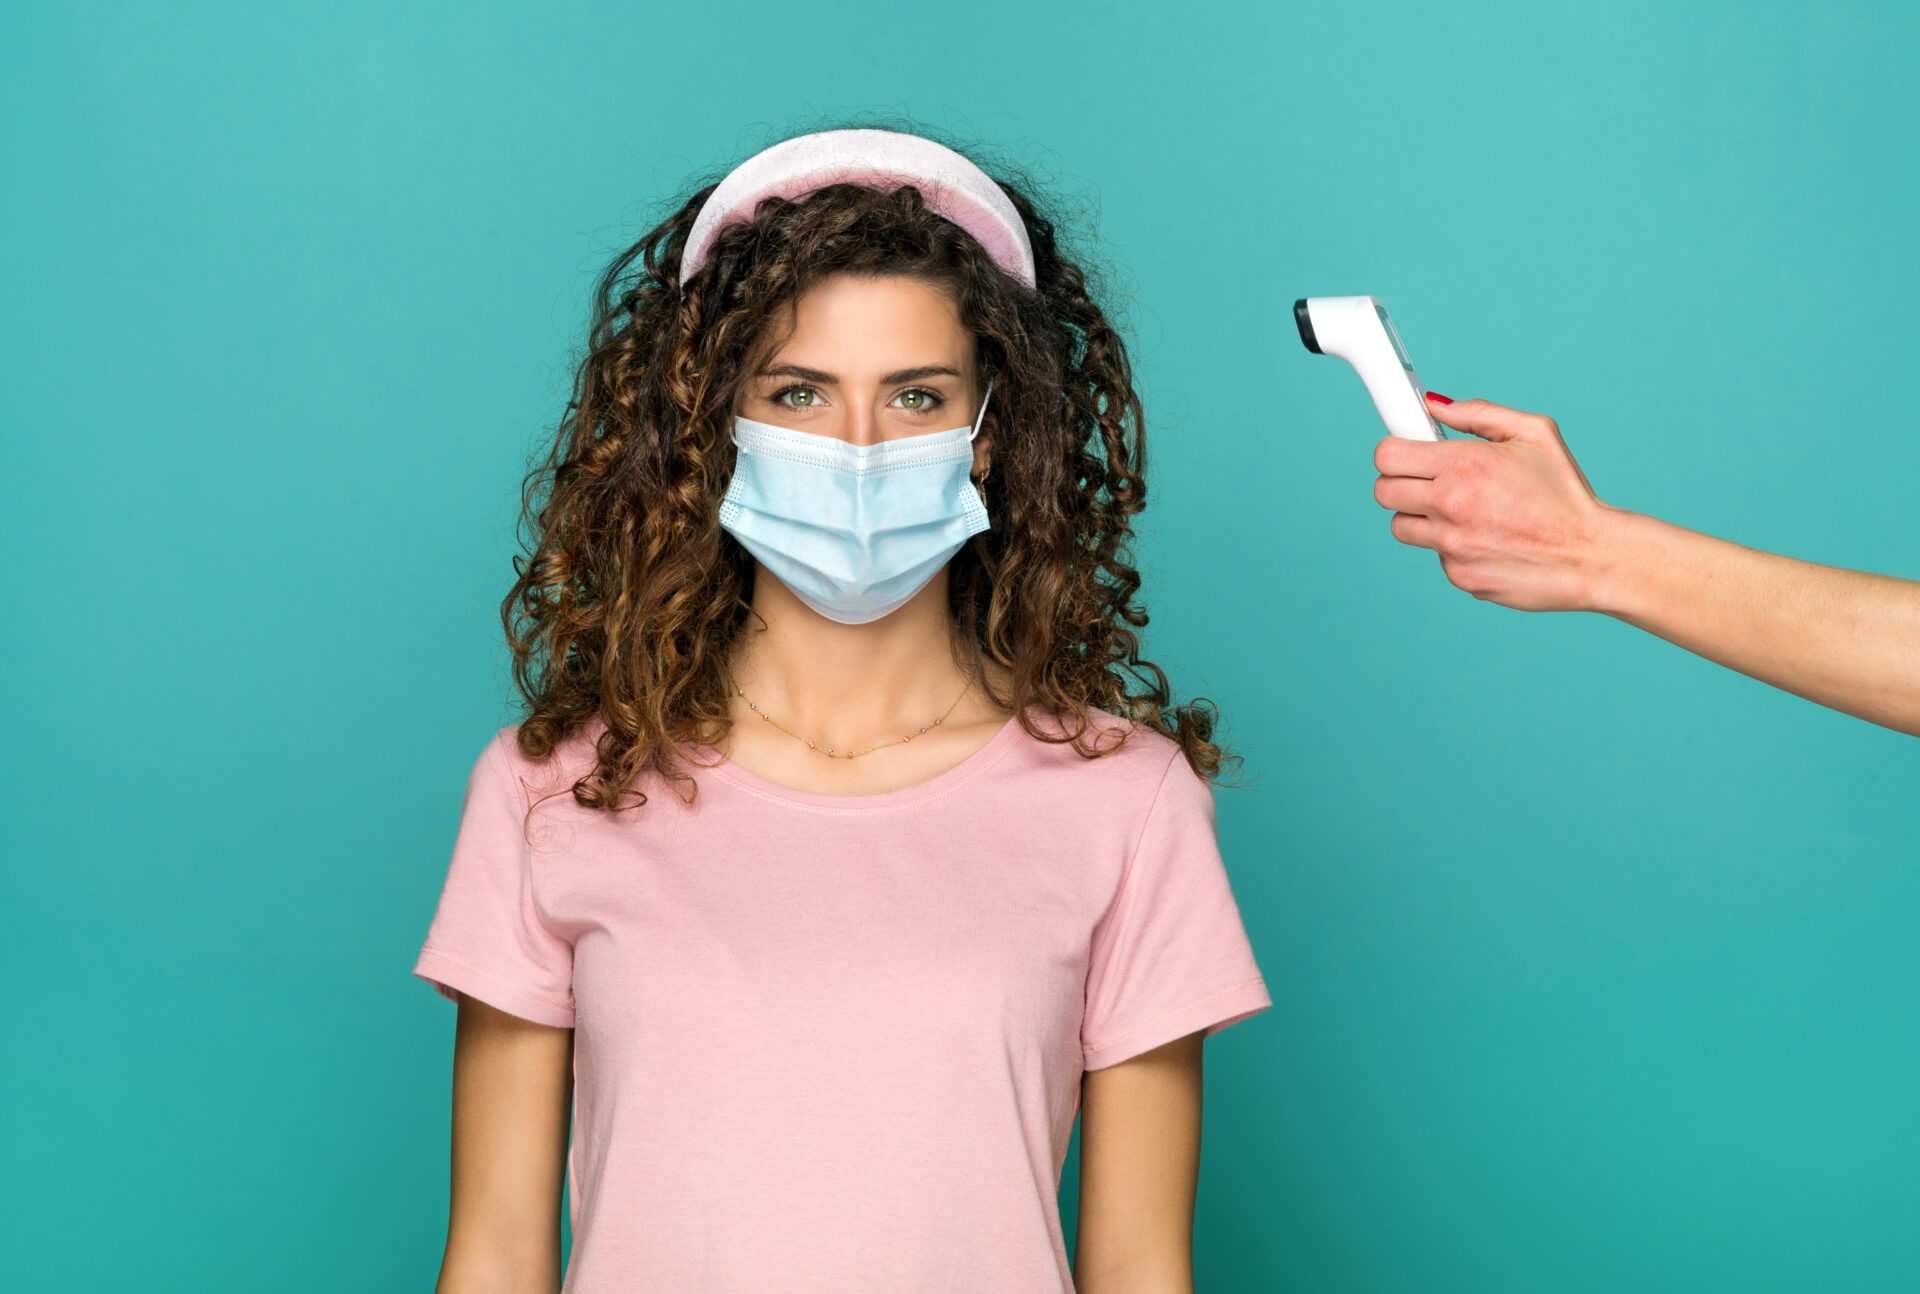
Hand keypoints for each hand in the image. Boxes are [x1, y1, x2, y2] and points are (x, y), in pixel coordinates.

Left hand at [1372, 394, 1618, 612]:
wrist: (1591, 556)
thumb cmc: (1566, 493)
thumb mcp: (1534, 434)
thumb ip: (1478, 413)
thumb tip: (1434, 406)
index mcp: (1464, 464)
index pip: (1387, 455)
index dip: (1395, 451)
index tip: (1408, 454)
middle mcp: (1450, 504)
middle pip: (1383, 491)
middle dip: (1401, 482)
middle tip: (1430, 481)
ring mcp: (1451, 544)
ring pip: (1401, 526)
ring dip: (1421, 517)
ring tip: (1462, 511)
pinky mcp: (1457, 575)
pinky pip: (1435, 555)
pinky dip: (1452, 546)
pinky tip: (1486, 539)